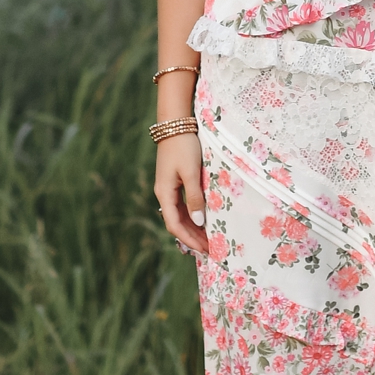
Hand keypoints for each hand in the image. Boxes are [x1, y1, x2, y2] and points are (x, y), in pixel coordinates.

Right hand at [153, 133, 216, 258]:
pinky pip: (182, 206)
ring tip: (208, 239)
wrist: (175, 125)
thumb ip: (194, 198)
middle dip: (192, 238)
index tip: (205, 250)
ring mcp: (168, 188)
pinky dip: (192, 217)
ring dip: (192, 229)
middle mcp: (164, 193)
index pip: (174, 225)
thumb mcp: (191, 173)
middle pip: (176, 223)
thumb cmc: (184, 147)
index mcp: (164, 193)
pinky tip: (203, 221)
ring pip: (179, 216)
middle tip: (210, 249)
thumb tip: (198, 222)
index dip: (189, 239)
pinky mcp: (174, 182)